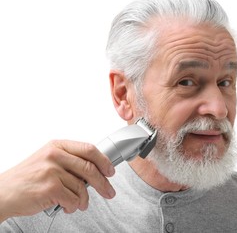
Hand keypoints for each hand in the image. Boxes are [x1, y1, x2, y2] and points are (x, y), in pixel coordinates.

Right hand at [0, 140, 114, 221]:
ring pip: (82, 187)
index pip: (89, 149)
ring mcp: (52, 171)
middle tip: (108, 191)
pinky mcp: (50, 188)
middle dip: (103, 183)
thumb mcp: (48, 160)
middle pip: (90, 168)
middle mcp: (55, 155)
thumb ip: (69, 161)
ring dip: (84, 200)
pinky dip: (74, 206)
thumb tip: (95, 171)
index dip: (103, 161)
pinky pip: (73, 199)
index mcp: (57, 146)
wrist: (3, 192)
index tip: (110, 170)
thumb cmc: (27, 178)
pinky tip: (67, 206)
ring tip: (80, 204)